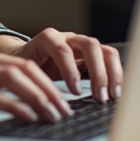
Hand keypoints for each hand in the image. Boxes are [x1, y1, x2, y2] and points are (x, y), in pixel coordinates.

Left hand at [0, 29, 122, 102]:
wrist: (25, 58)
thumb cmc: (23, 66)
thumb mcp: (23, 72)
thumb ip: (32, 81)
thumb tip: (41, 102)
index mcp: (48, 39)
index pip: (62, 49)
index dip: (70, 70)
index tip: (75, 91)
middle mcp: (68, 38)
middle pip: (90, 45)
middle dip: (97, 72)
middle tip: (100, 96)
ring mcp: (82, 45)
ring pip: (104, 50)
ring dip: (112, 73)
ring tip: (113, 96)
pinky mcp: (93, 55)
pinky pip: (109, 59)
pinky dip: (116, 74)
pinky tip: (116, 91)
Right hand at [0, 42, 74, 123]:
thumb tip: (5, 99)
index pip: (19, 63)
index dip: (44, 80)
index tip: (60, 99)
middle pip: (23, 68)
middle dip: (49, 90)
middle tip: (65, 110)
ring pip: (12, 79)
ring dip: (38, 98)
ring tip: (53, 115)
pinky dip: (14, 105)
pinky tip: (26, 116)